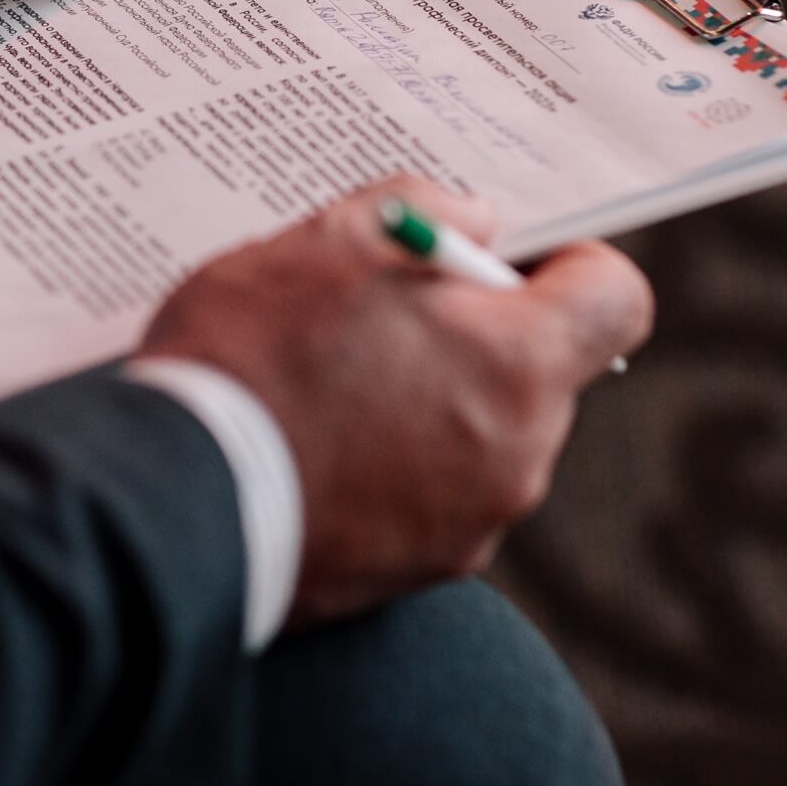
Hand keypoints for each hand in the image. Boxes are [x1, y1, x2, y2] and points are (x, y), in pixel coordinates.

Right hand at [137, 176, 652, 626]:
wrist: (170, 507)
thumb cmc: (248, 361)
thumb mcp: (323, 243)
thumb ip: (421, 211)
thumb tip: (470, 220)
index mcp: (517, 363)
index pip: (616, 300)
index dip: (569, 267)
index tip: (501, 261)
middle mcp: (518, 454)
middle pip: (538, 371)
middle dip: (474, 337)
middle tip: (373, 316)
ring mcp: (471, 525)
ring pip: (480, 436)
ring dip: (429, 404)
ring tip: (323, 388)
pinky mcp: (416, 574)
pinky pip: (430, 500)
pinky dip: (391, 471)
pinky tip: (311, 450)